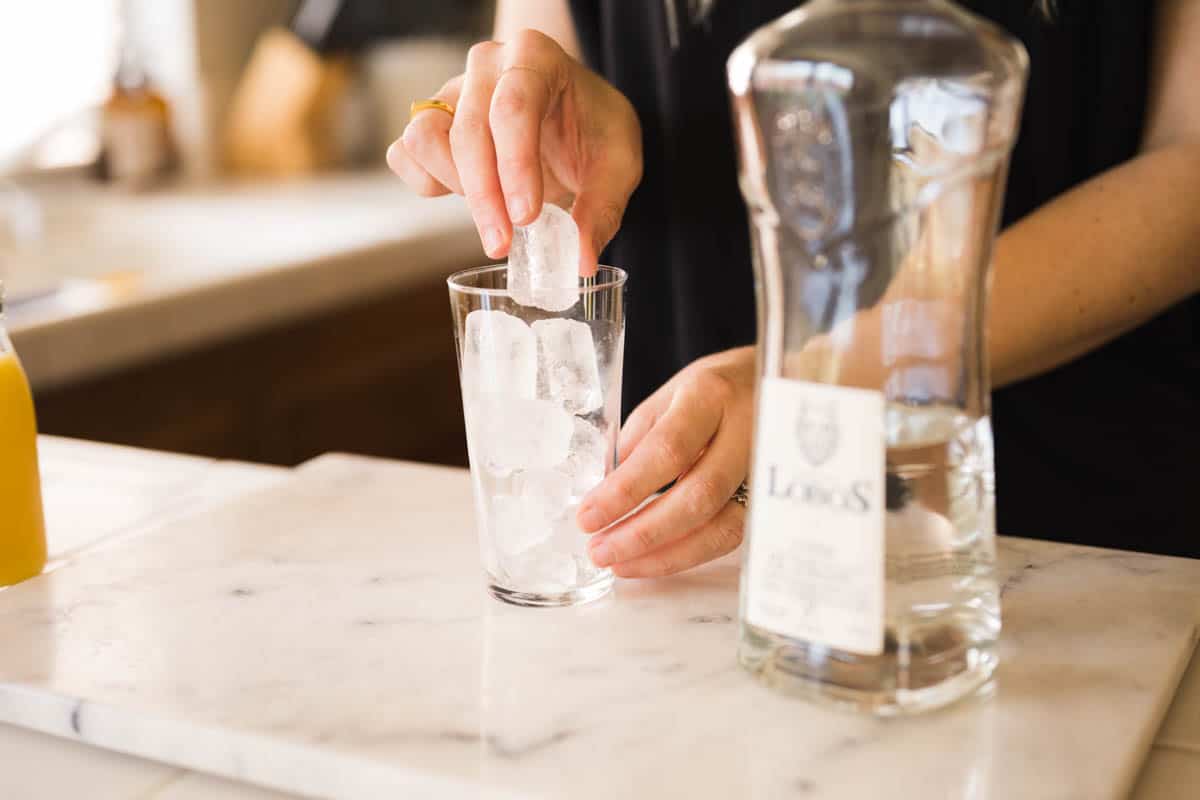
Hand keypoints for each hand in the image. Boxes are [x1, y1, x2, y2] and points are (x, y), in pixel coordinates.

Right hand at [387, 29, 642, 275]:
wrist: (570, 109)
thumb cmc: (594, 128)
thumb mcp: (618, 165)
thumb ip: (602, 210)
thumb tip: (581, 263)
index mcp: (535, 57)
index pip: (514, 107)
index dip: (515, 167)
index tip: (526, 218)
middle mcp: (487, 66)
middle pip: (468, 131)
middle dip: (485, 197)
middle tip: (503, 244)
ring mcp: (451, 90)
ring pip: (424, 137)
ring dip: (455, 186)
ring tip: (493, 209)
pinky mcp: (429, 120)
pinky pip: (405, 154)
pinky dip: (426, 182)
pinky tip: (463, 196)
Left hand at [577, 347, 756, 577]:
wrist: (778, 380)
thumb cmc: (716, 388)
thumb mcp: (671, 394)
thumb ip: (640, 439)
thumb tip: (608, 492)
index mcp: (710, 396)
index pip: (668, 450)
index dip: (626, 490)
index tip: (588, 517)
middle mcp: (745, 431)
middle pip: (697, 496)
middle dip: (643, 532)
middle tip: (600, 551)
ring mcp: (766, 468)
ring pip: (720, 526)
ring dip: (665, 555)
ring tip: (620, 563)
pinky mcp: (771, 497)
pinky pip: (730, 535)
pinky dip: (688, 554)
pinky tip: (654, 560)